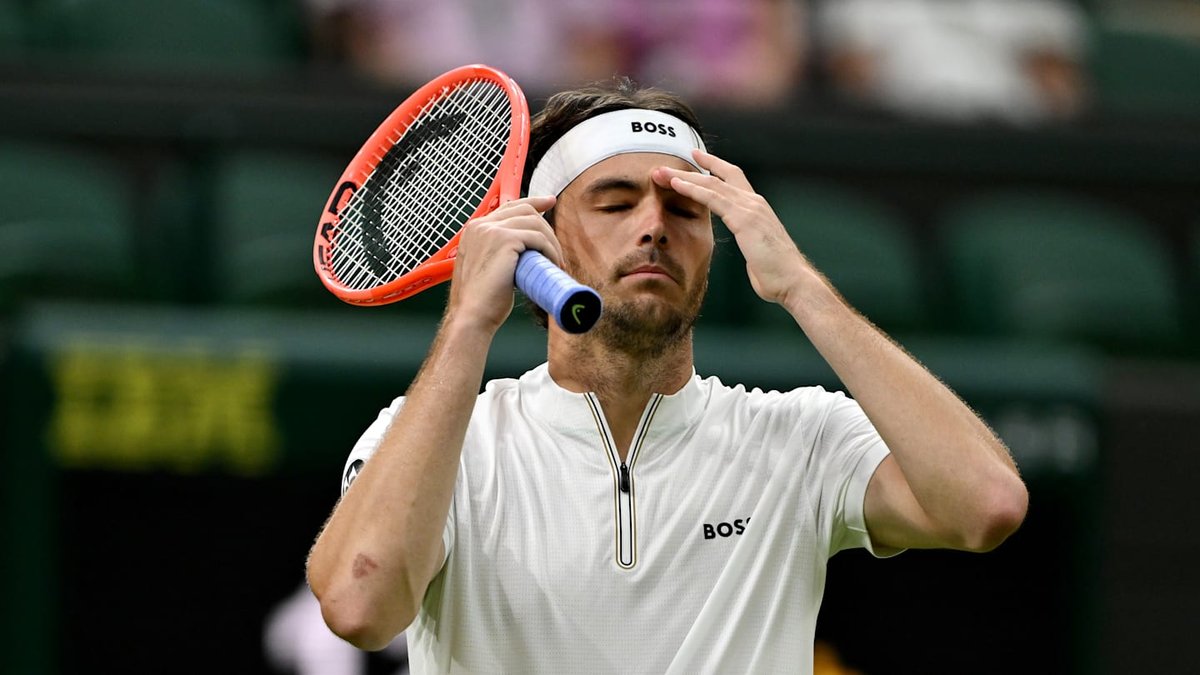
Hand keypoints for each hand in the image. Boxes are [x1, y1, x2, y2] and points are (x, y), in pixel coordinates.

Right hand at [446, 195, 561, 333]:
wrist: (472, 316)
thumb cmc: (482, 301)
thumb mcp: (489, 269)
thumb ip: (500, 254)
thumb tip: (526, 253)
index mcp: (474, 230)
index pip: (508, 207)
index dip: (533, 202)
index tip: (550, 202)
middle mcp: (480, 225)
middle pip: (524, 209)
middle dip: (546, 225)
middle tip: (557, 250)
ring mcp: (491, 230)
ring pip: (534, 223)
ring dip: (551, 242)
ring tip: (556, 262)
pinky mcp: (504, 240)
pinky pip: (537, 237)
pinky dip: (550, 250)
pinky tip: (554, 263)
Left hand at [653, 150, 808, 307]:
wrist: (792, 281)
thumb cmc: (776, 274)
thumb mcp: (758, 251)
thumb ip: (750, 243)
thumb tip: (749, 250)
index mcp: (758, 208)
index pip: (734, 178)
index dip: (715, 165)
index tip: (697, 156)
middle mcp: (755, 202)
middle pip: (718, 177)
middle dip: (691, 169)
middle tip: (665, 166)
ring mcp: (750, 208)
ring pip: (711, 184)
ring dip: (684, 177)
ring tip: (661, 172)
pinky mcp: (744, 218)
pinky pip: (713, 198)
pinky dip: (693, 189)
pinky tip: (676, 185)